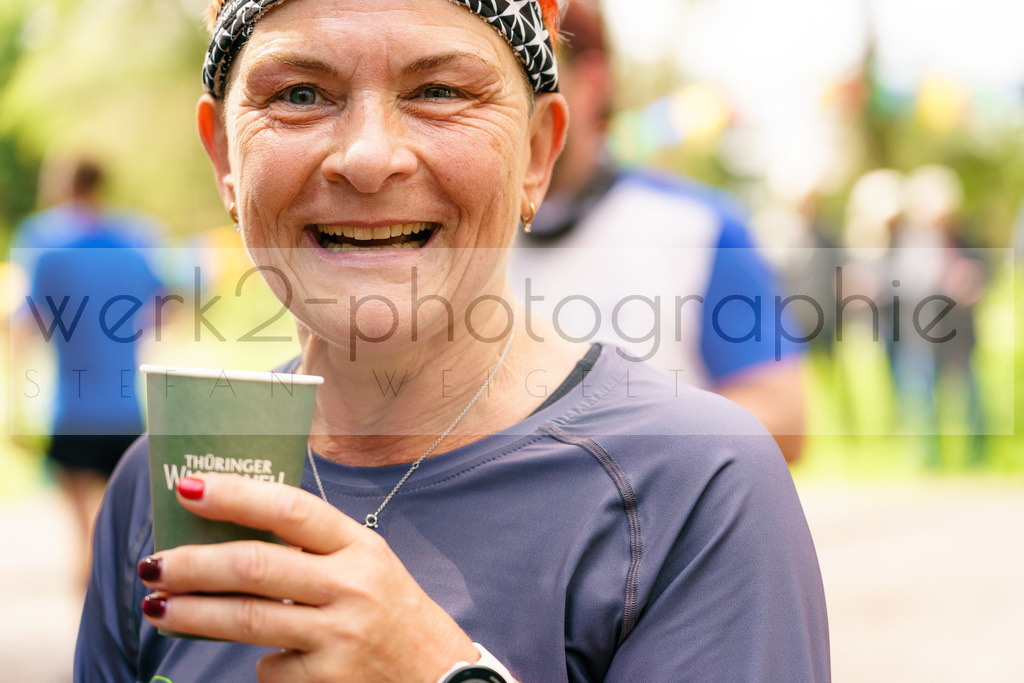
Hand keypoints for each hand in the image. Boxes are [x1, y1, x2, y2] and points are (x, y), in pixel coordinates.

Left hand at [138, 473, 477, 681]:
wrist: (442, 677)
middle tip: (153, 564)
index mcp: (360, 545)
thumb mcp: (366, 566)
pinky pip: (271, 668)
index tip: (190, 489)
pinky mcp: (330, 679)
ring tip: (157, 607)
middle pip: (255, 566)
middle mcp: (352, 585)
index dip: (237, 496)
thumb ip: (312, 550)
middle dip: (193, 564)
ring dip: (192, 612)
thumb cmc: (390, 612)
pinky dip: (261, 664)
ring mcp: (341, 635)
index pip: (291, 509)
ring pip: (248, 619)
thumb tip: (225, 535)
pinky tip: (270, 661)